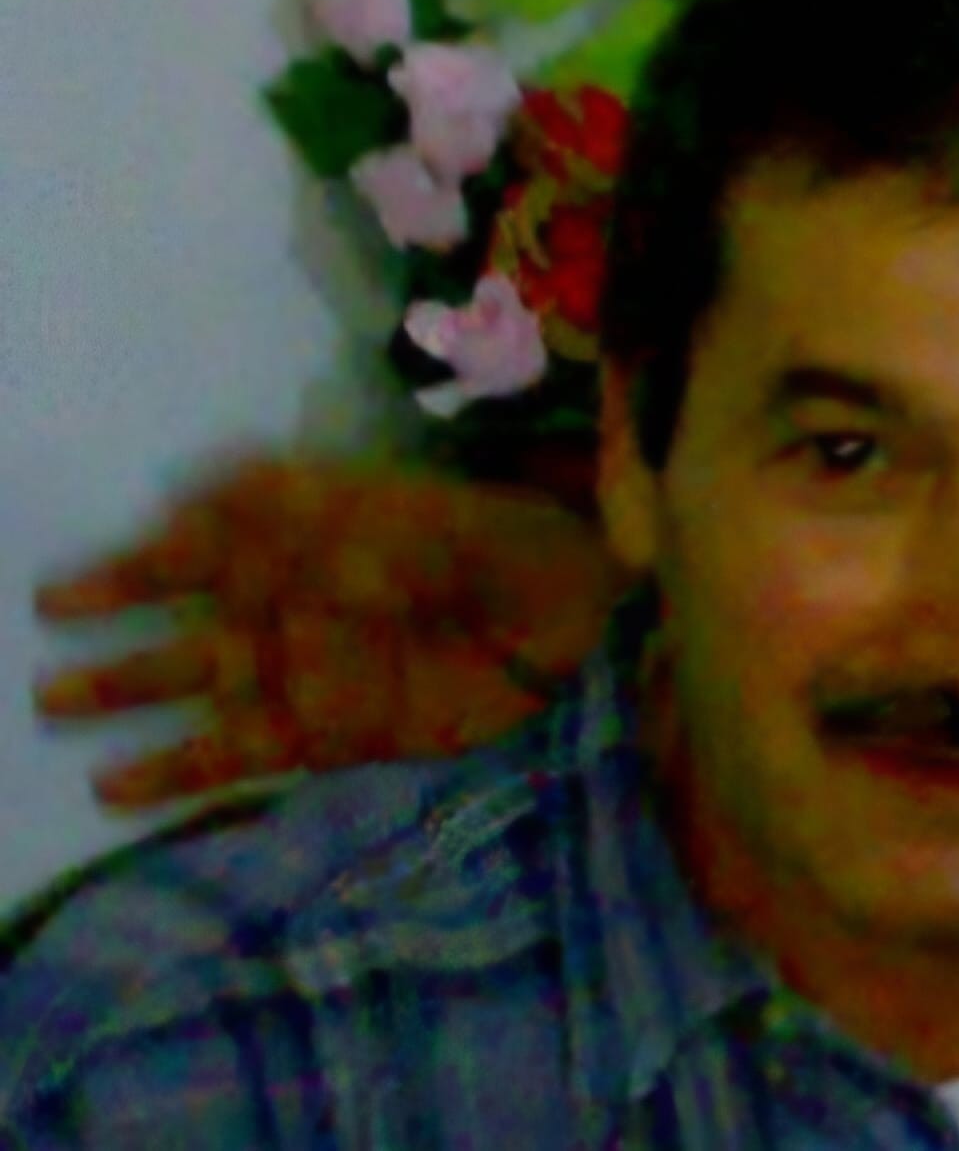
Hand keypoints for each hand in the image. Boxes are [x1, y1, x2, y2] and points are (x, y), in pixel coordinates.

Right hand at [33, 457, 623, 807]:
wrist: (572, 620)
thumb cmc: (500, 547)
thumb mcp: (417, 517)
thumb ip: (316, 519)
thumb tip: (211, 505)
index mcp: (311, 536)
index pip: (207, 539)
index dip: (147, 556)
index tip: (82, 581)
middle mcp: (296, 601)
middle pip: (189, 610)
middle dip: (120, 618)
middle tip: (50, 632)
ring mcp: (310, 670)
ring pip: (199, 681)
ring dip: (130, 693)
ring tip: (57, 705)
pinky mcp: (332, 734)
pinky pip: (241, 753)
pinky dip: (181, 770)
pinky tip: (119, 787)